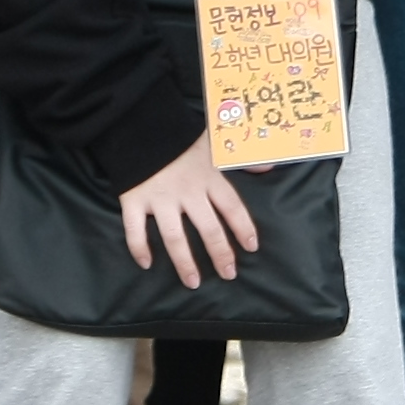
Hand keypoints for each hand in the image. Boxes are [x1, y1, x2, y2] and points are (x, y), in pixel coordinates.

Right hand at [119, 135, 259, 286]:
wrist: (139, 122)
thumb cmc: (180, 135)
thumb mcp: (214, 140)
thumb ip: (242, 157)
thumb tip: (270, 164)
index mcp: (208, 177)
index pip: (232, 207)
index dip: (243, 228)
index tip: (251, 247)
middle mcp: (187, 192)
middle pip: (208, 229)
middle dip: (220, 254)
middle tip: (228, 274)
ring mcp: (159, 199)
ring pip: (174, 238)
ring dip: (184, 262)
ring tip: (192, 282)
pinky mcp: (133, 200)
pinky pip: (135, 231)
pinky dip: (139, 249)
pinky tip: (146, 264)